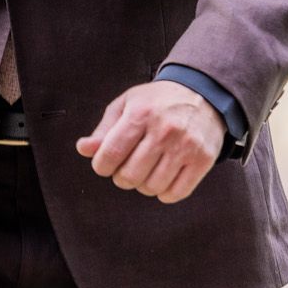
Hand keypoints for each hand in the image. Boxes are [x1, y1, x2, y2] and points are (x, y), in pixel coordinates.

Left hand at [77, 80, 224, 203]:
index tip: (106, 163)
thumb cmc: (159, 102)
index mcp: (141, 114)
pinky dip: (165, 193)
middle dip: (122, 177)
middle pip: (130, 176)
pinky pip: (176, 193)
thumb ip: (104, 129)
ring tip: (147, 170)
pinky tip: (164, 178)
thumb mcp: (127, 104)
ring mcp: (186, 146)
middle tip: (128, 167)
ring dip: (144, 185)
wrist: (204, 93)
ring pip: (152, 187)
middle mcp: (164, 130)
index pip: (110, 155)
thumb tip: (84, 149)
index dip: (102, 166)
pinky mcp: (203, 159)